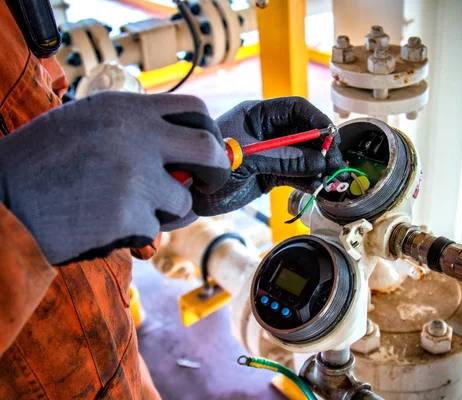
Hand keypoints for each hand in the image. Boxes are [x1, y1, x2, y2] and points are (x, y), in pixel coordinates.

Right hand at [0, 92, 229, 264]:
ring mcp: (135, 178)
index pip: (196, 111)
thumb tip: (189, 150)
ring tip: (125, 209)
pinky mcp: (129, 217)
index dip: (210, 135)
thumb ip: (137, 129)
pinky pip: (153, 231)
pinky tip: (101, 225)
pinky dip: (135, 234)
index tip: (208, 153)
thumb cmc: (43, 163)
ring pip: (183, 203)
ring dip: (166, 212)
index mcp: (127, 109)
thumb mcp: (89, 124)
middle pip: (210, 152)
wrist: (0, 201)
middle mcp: (137, 137)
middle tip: (205, 186)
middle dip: (216, 173)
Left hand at [191, 97, 345, 215]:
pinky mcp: (270, 173)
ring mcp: (271, 153)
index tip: (332, 137)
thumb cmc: (207, 169)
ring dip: (318, 166)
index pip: (296, 109)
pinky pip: (296, 173)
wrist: (190, 196)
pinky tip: (316, 187)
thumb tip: (319, 161)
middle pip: (305, 133)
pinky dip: (308, 180)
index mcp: (257, 115)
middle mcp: (267, 131)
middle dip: (322, 147)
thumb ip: (283, 160)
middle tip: (336, 163)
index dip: (317, 120)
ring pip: (304, 155)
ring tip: (328, 179)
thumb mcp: (247, 161)